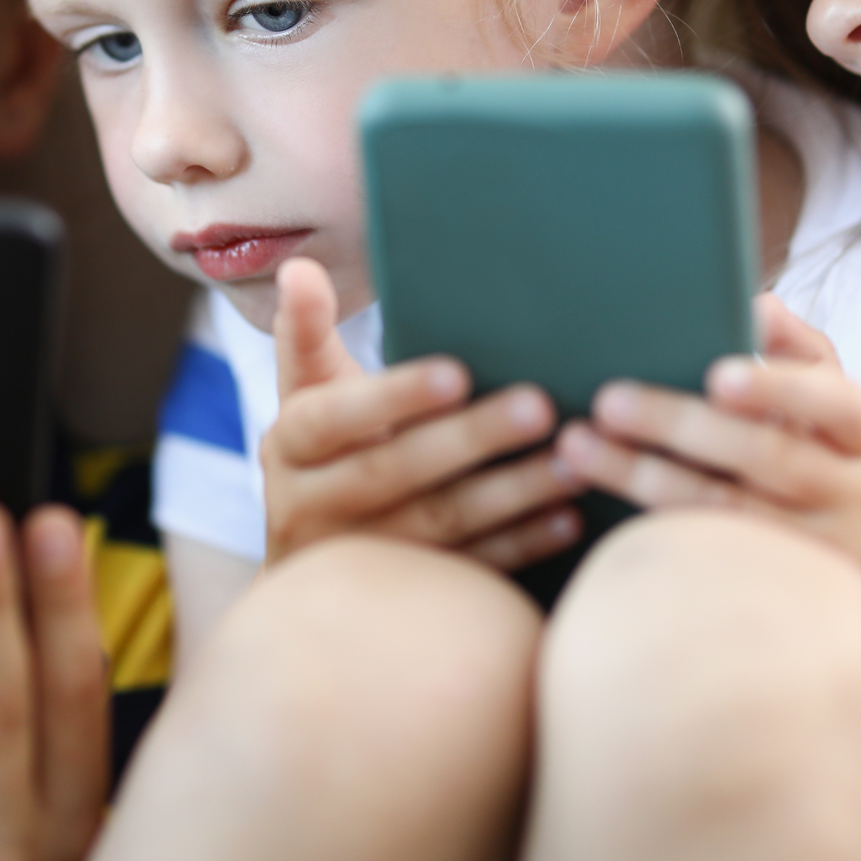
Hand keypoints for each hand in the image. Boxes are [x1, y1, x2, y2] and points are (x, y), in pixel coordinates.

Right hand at [262, 257, 580, 570]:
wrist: (307, 569)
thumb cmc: (324, 448)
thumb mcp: (305, 391)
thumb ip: (306, 329)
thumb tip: (299, 267)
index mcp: (289, 446)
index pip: (335, 418)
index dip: (395, 397)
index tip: (458, 372)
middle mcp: (310, 508)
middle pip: (393, 472)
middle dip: (470, 440)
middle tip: (539, 406)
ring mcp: (358, 559)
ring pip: (439, 526)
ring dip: (511, 494)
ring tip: (572, 461)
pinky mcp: (404, 593)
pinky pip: (468, 569)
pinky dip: (520, 544)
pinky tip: (566, 518)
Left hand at [550, 295, 860, 597]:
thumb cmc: (829, 484)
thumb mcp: (833, 425)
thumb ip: (798, 359)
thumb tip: (759, 303)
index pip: (837, 402)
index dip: (778, 388)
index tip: (716, 376)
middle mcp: (855, 494)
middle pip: (766, 456)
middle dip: (680, 425)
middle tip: (608, 400)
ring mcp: (822, 554)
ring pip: (725, 512)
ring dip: (643, 475)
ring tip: (578, 445)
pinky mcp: (780, 600)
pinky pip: (710, 563)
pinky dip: (656, 532)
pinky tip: (598, 512)